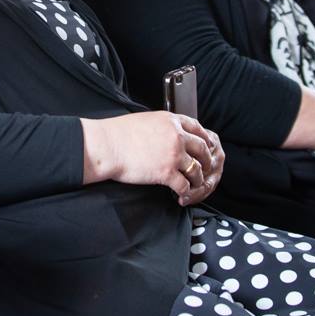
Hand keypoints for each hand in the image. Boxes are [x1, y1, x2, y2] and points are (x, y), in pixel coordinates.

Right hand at [81, 112, 224, 205]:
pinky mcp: (166, 173)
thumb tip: (166, 133)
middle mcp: (176, 136)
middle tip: (206, 167)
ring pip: (196, 169)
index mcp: (170, 121)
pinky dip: (185, 192)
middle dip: (206, 160)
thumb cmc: (118, 133)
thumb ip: (162, 126)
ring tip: (195, 184)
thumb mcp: (146, 120)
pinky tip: (181, 195)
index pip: (197, 128)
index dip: (205, 139)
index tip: (207, 145)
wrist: (107, 146)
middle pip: (202, 149)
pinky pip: (184, 185)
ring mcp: (173, 155)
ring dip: (198, 179)